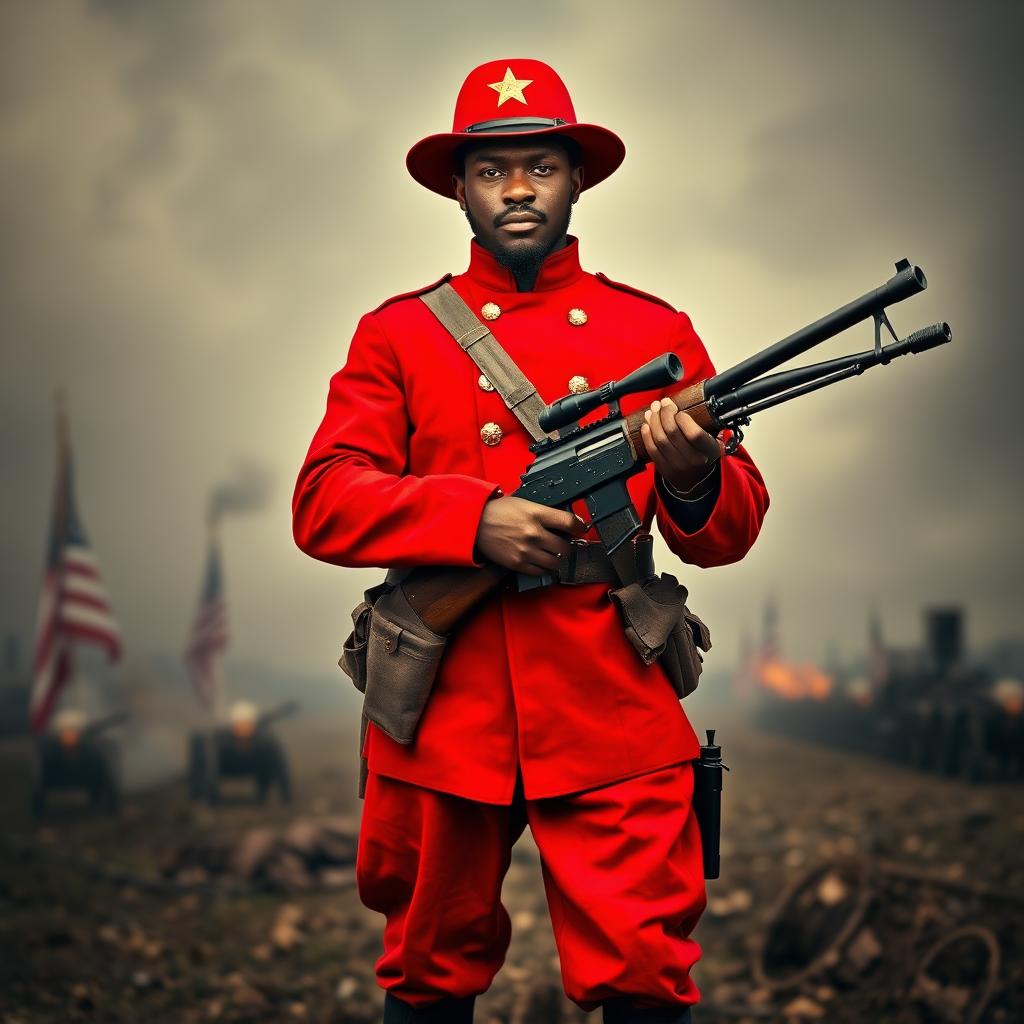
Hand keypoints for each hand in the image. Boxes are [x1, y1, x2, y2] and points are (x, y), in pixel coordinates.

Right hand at [473, 496, 588, 575]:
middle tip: (564, 543)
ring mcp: (526, 550)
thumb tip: (563, 521)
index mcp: (536, 513)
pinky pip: (540, 571)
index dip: (580, 527)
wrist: (474, 523)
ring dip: (556, 558)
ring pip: (555, 562)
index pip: (569, 522)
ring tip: (551, 553)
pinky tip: (540, 560)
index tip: (581, 529)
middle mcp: (534, 533)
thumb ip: (544, 512)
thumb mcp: (524, 503)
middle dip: (567, 545)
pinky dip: (543, 568)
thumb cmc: (498, 511)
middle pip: (565, 546)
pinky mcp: (517, 563)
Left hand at [640, 397, 724, 492]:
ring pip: (660, 439)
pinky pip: (651, 450)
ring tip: (653, 410)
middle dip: (665, 413)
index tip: (679, 411)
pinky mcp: (664, 469)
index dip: (683, 419)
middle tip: (663, 403)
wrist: (698, 480)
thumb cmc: (704, 453)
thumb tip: (686, 403)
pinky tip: (646, 424)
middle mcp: (693, 460)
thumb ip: (705, 424)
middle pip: (672, 432)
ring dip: (654, 421)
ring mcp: (677, 466)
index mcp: (709, 450)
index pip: (694, 433)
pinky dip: (646, 435)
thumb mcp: (714, 439)